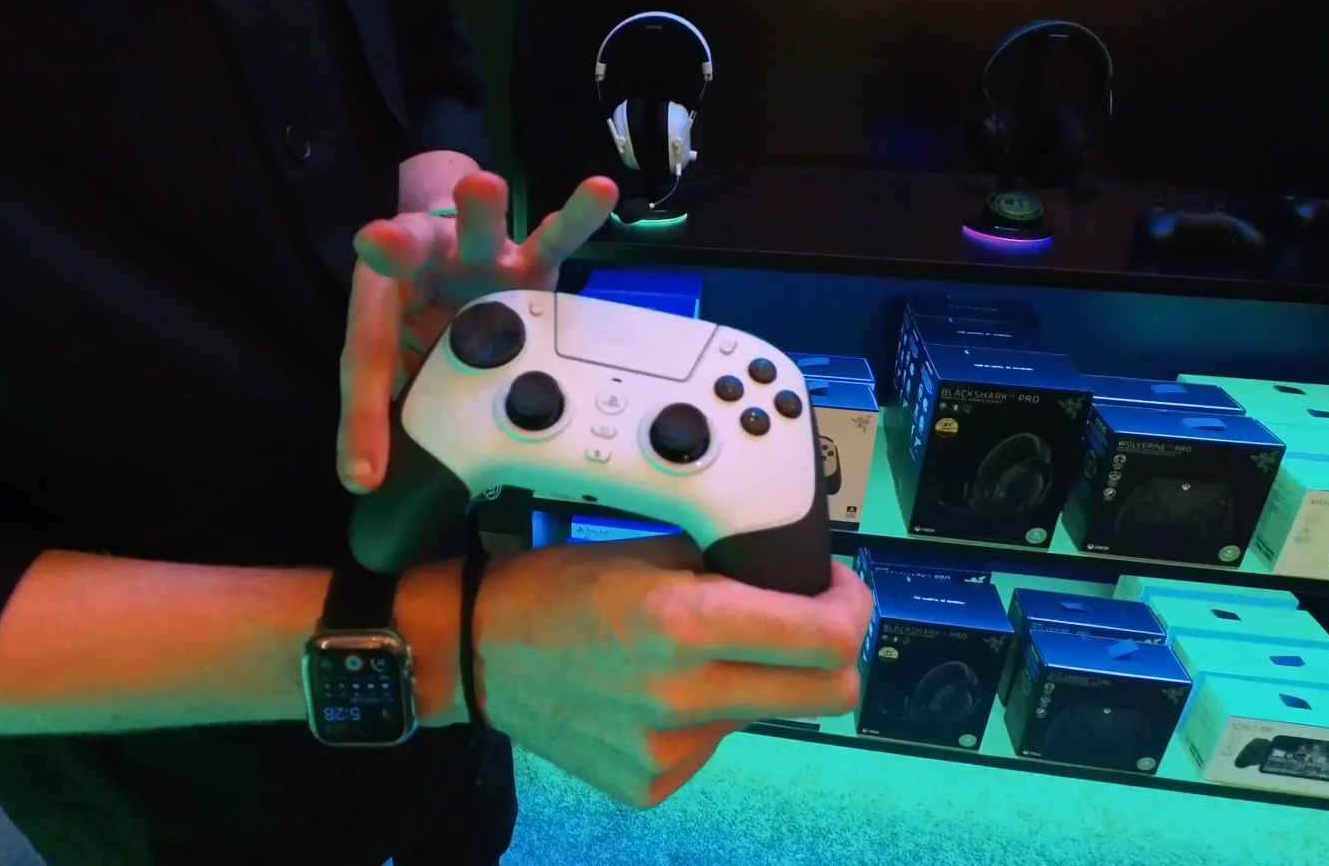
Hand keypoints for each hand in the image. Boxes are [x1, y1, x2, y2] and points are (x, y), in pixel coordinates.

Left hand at [337, 172, 618, 490]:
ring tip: (481, 184)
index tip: (364, 472)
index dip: (364, 416)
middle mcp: (428, 265)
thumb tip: (364, 479)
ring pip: (480, 229)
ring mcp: (482, 257)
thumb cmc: (420, 316)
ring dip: (480, 210)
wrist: (453, 262)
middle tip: (378, 239)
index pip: (369, 354)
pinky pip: (555, 238)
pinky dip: (575, 216)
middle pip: (407, 253)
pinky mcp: (530, 262)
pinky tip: (600, 192)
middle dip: (395, 247)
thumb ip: (379, 414)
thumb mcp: (394, 367)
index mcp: (384, 294)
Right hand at [469, 537, 871, 808]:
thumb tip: (796, 572)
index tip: (840, 592)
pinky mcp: (653, 781)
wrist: (477, 653)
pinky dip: (705, 711)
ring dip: (755, 679)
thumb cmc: (553, 591)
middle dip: (833, 654)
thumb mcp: (648, 546)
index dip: (852, 608)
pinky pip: (715, 742)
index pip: (826, 638)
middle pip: (827, 695)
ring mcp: (669, 748)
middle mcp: (682, 694)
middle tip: (807, 625)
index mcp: (684, 623)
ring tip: (695, 652)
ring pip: (766, 713)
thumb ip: (728, 560)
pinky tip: (658, 688)